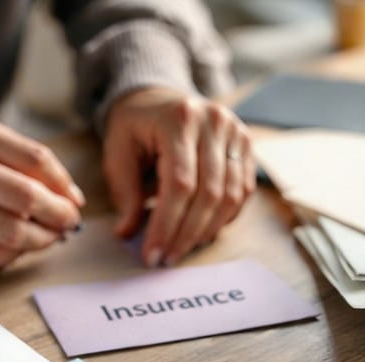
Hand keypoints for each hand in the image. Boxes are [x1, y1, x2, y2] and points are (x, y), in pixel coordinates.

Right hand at [0, 106, 84, 280]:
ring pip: (4, 245)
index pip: (30, 168)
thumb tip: (69, 194)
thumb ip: (18, 152)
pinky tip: (7, 250)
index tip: (73, 203)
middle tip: (65, 226)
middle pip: (21, 211)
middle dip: (55, 223)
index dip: (62, 190)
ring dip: (33, 246)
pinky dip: (2, 263)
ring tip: (40, 238)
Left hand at [104, 87, 254, 266]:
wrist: (156, 98)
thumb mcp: (118, 153)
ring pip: (231, 196)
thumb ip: (125, 193)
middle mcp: (214, 122)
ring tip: (182, 249)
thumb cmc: (134, 127)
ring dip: (206, 230)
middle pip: (209, 193)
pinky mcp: (246, 145)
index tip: (152, 254)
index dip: (167, 225)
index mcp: (179, 119)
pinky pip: (243, 190)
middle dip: (186, 234)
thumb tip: (128, 233)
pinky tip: (202, 232)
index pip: (180, 184)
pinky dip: (224, 217)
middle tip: (166, 260)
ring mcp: (236, 132)